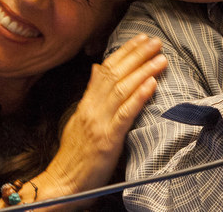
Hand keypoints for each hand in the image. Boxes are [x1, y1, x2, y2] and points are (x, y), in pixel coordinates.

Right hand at [37, 34, 166, 203]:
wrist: (62, 184)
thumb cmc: (74, 156)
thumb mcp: (78, 119)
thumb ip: (90, 95)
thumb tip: (96, 69)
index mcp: (86, 104)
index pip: (105, 70)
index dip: (124, 52)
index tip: (140, 39)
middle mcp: (91, 109)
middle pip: (115, 74)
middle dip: (137, 55)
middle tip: (155, 41)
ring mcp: (99, 123)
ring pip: (122, 90)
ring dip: (143, 71)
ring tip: (160, 58)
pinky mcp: (107, 140)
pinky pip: (125, 114)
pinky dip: (139, 97)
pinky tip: (152, 84)